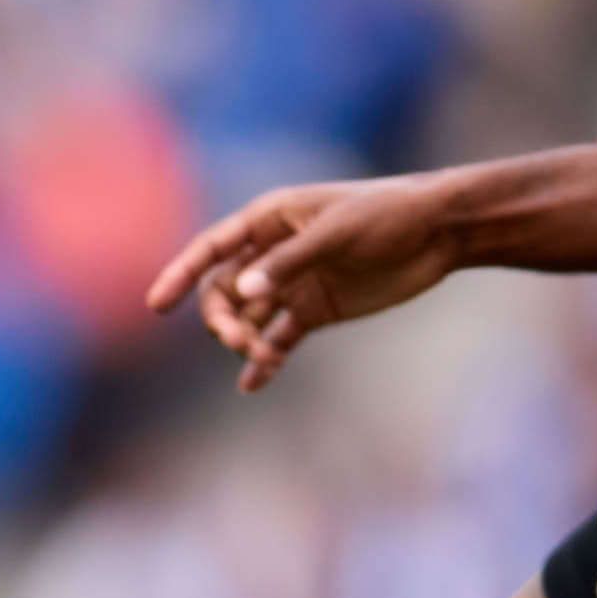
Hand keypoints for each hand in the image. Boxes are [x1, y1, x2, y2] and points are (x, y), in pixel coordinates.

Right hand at [145, 174, 467, 392]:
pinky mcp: (316, 309)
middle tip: (241, 342)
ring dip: (245, 340)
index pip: (213, 248)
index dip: (181, 273)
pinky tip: (254, 383)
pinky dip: (266, 361)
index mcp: (270, 220)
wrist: (439, 232)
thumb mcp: (337, 233)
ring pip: (249, 317)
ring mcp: (293, 283)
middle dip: (223, 319)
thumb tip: (242, 294)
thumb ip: (289, 264)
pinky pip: (279, 338)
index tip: (157, 304)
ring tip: (262, 359)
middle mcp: (273, 252)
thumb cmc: (387, 215)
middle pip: (224, 291)